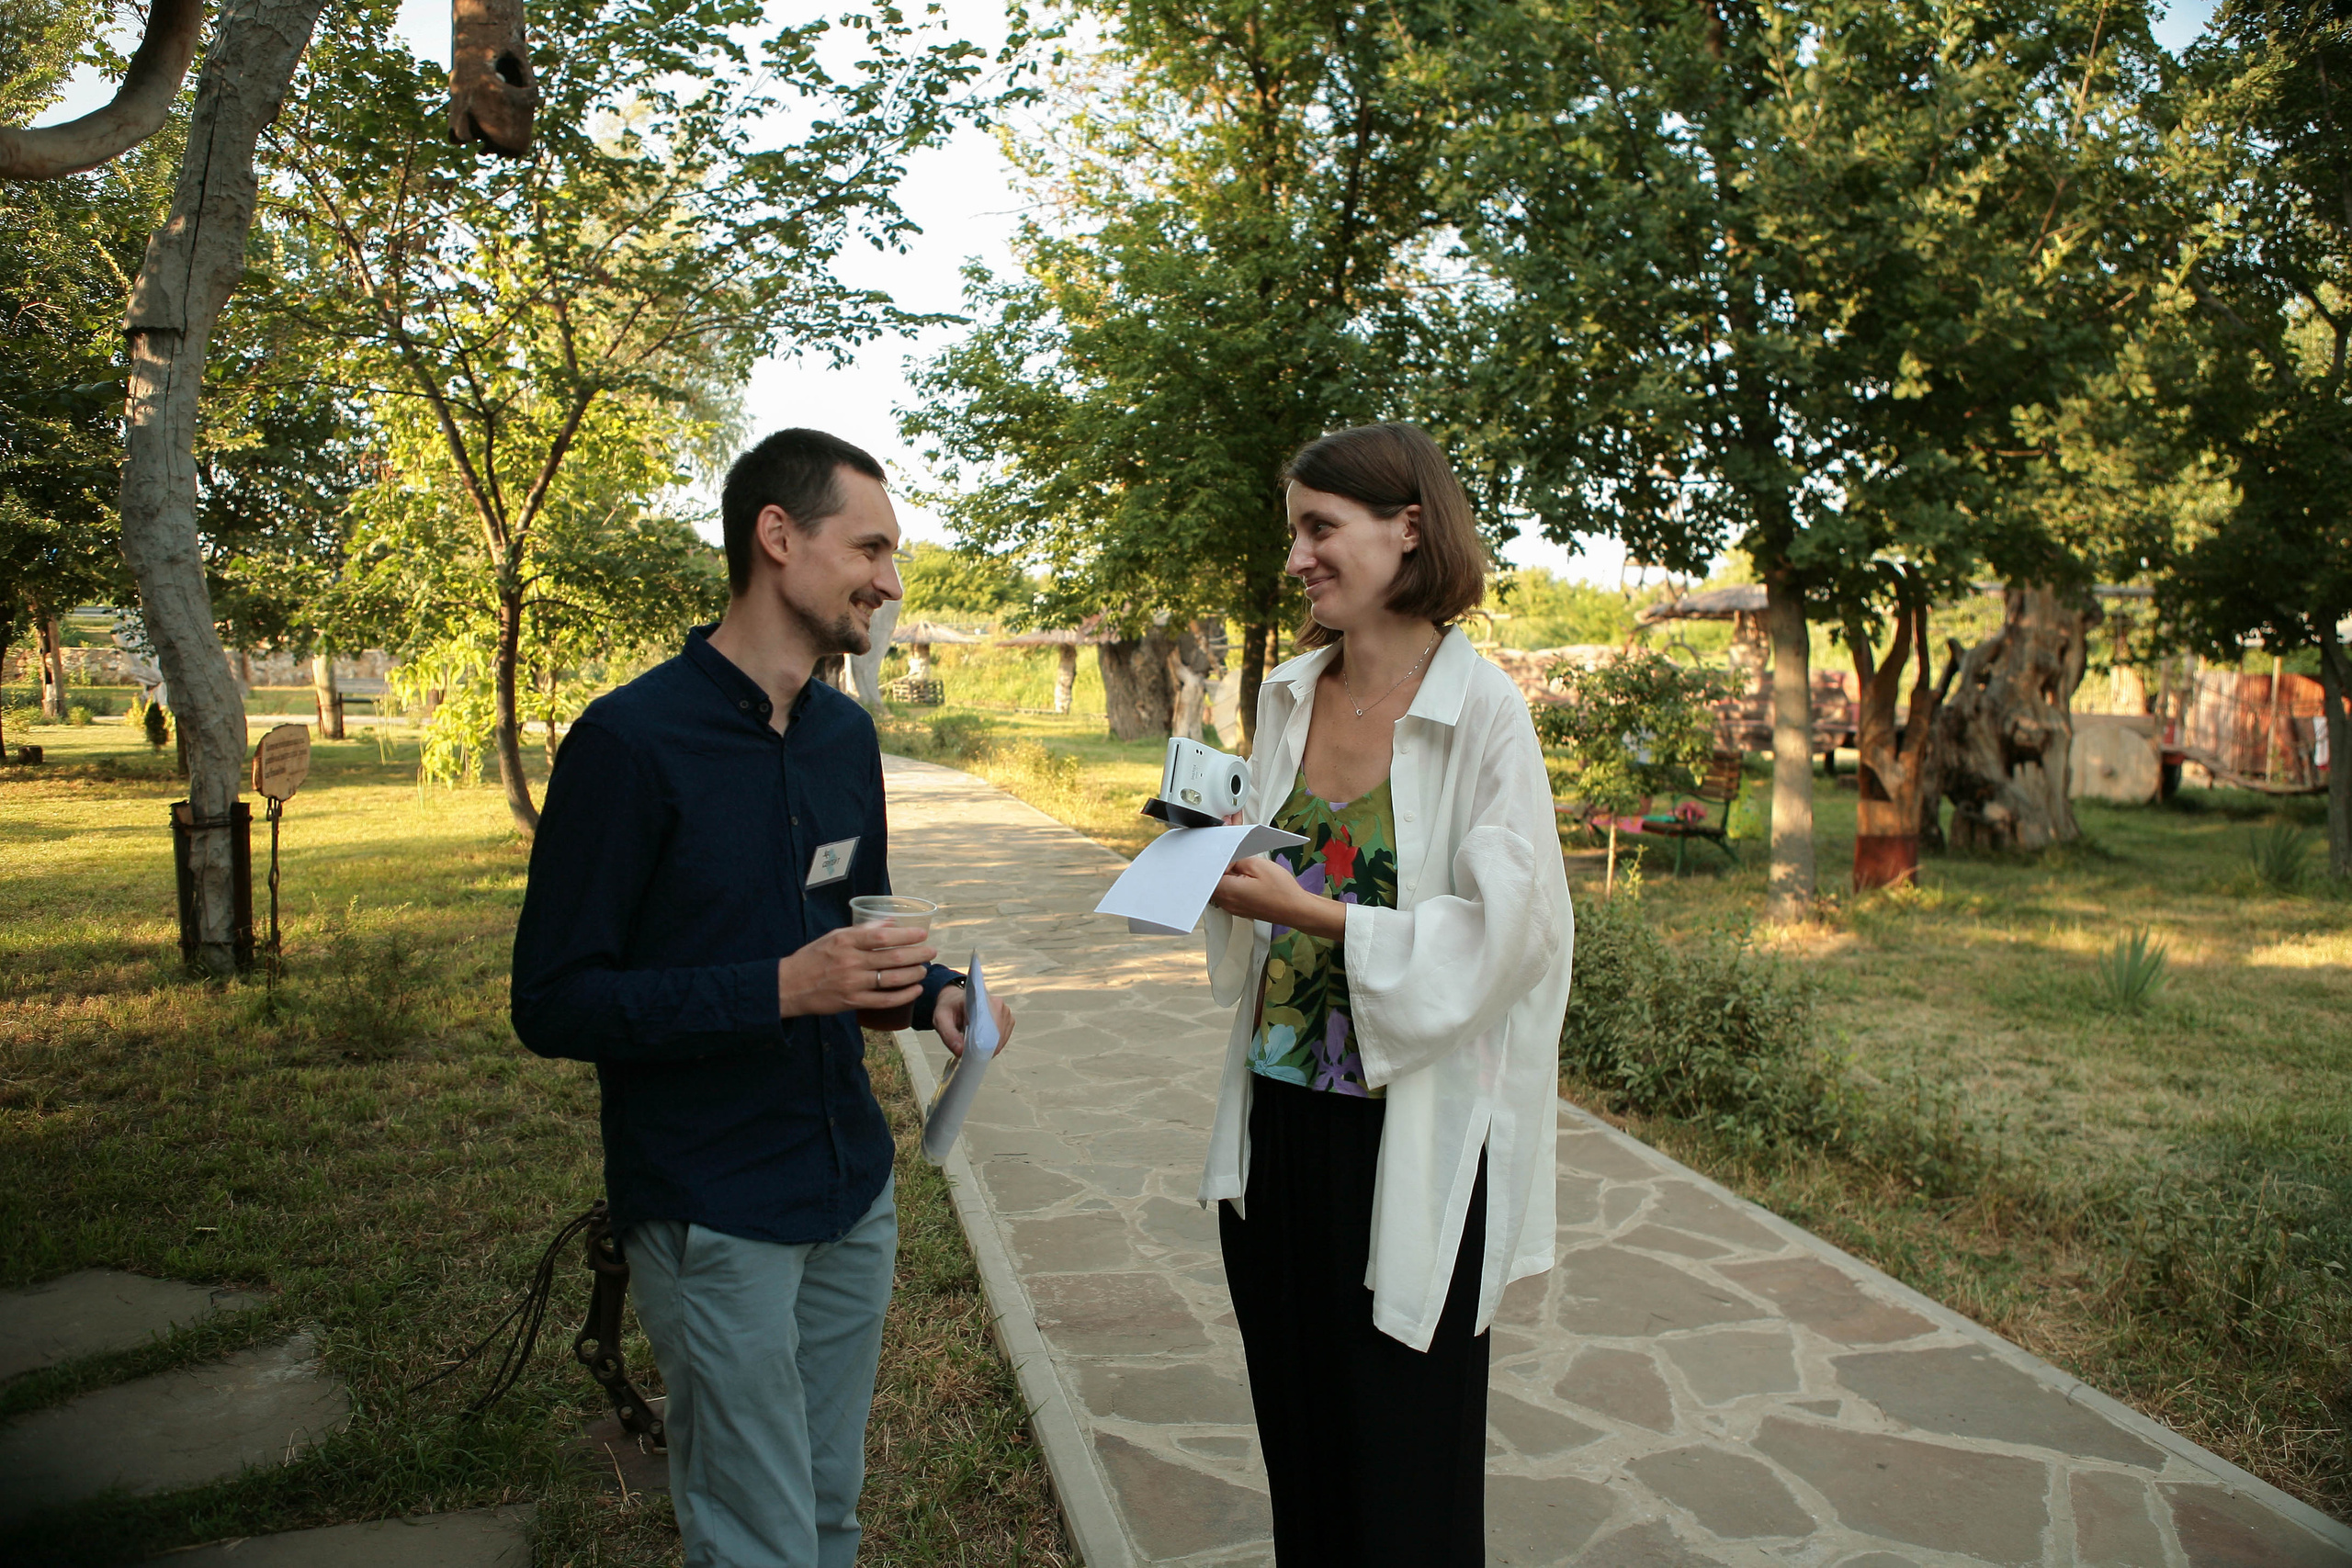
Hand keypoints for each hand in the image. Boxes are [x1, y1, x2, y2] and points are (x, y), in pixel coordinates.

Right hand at [778, 923, 937, 1018]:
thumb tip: (890, 922)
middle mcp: (850, 962)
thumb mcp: (835, 936)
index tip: (922, 933)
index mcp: (846, 941)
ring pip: (891, 979)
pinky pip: (884, 1000)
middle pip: (892, 958)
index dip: (906, 934)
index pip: (882, 936)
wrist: (790, 985)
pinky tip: (915, 989)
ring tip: (924, 968)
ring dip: (913, 974)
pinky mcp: (852, 1002)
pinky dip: (903, 996)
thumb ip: (863, 930)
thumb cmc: (813, 957)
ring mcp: (852, 984)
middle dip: (917, 954)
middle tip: (931, 951)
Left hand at [932, 984, 1015, 1058]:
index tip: (972, 1054)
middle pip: (997, 1035)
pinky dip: (993, 1045)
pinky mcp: (1007, 1020)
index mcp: (983, 1001)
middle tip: (969, 1052)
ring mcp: (1005, 1012)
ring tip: (973, 1045)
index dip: (982, 1044)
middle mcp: (998, 1005)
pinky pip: (1003, 1039)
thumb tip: (961, 1052)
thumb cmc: (949, 1008)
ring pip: (1001, 1039)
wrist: (954, 999)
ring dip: (989, 1048)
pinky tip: (981, 1042)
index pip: (989, 1027)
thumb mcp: (941, 1020)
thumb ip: (949, 1036)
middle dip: (984, 1049)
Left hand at [1207, 856, 1345, 939]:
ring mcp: (1233, 907)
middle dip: (1220, 863)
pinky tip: (1244, 873)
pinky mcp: (1241, 908)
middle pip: (1213, 879)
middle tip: (1231, 852)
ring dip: (1227, 872)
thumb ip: (1236, 859)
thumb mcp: (1258, 865)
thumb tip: (1227, 859)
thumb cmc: (1281, 891)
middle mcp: (1226, 902)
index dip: (1212, 857)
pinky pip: (1230, 892)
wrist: (1296, 910)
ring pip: (1221, 885)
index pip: (1207, 872)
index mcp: (1227, 891)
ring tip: (1240, 861)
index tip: (1219, 848)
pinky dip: (1234, 881)